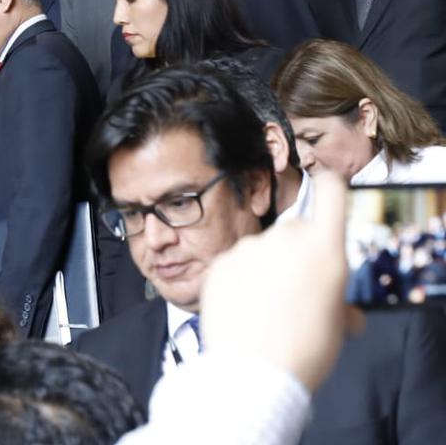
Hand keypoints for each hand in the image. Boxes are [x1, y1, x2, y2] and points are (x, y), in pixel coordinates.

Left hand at [200, 169, 351, 392]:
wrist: (254, 374)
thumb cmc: (304, 350)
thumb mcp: (337, 324)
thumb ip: (338, 300)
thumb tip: (341, 311)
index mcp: (324, 248)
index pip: (330, 191)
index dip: (330, 185)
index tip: (326, 185)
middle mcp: (285, 239)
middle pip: (294, 228)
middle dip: (296, 250)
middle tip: (295, 287)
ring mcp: (247, 249)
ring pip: (261, 247)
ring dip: (264, 266)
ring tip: (264, 306)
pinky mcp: (218, 263)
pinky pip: (234, 264)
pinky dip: (238, 279)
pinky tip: (242, 307)